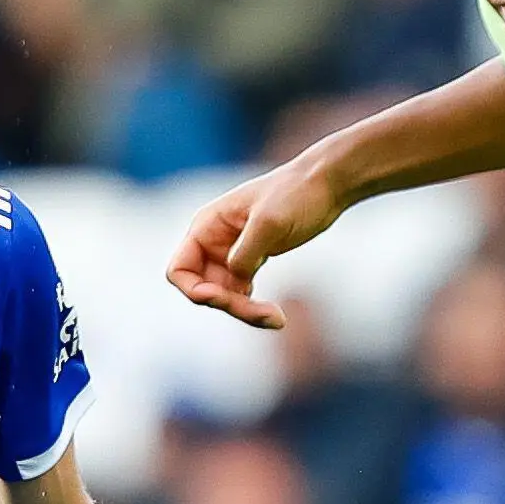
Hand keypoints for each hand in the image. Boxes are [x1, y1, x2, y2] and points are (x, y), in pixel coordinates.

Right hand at [166, 158, 342, 328]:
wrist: (325, 185)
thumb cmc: (295, 194)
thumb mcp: (269, 221)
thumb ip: (245, 252)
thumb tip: (235, 279)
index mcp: (207, 226)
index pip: (179, 269)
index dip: (194, 290)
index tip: (220, 297)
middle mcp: (213, 242)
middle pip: (204, 290)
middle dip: (229, 305)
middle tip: (266, 314)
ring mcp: (231, 254)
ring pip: (224, 296)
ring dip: (245, 312)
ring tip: (277, 318)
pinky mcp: (251, 261)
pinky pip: (242, 294)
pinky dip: (254, 308)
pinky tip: (276, 314)